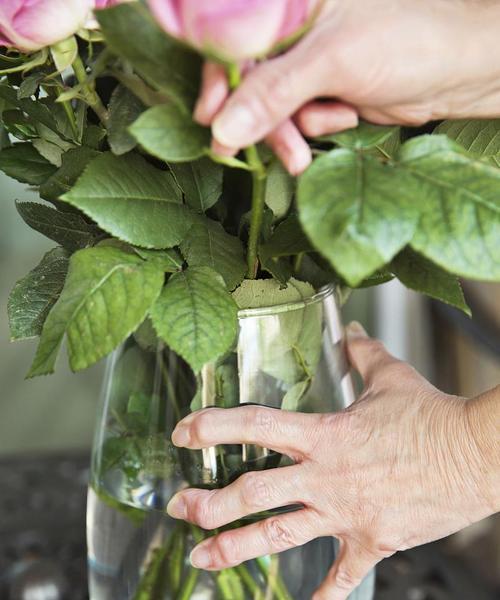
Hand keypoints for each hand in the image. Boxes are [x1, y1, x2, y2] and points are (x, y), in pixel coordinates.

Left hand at [167, 322, 496, 599]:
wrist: (476, 456)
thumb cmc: (433, 417)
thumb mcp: (391, 376)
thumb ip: (362, 353)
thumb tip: (350, 330)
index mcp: (325, 434)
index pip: (255, 426)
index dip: (213, 427)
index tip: (184, 432)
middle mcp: (327, 475)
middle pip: (255, 492)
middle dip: (210, 503)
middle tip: (180, 508)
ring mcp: (346, 513)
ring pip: (281, 536)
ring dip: (238, 548)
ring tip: (203, 558)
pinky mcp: (372, 540)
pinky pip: (343, 577)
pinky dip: (323, 596)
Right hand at [194, 0, 499, 173]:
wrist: (456, 74)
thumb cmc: (404, 42)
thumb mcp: (332, 62)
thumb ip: (274, 92)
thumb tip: (223, 126)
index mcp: (291, 5)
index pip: (234, 38)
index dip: (218, 78)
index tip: (209, 117)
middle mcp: (296, 31)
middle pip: (249, 79)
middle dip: (256, 118)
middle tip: (242, 152)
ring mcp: (309, 63)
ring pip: (273, 106)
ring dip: (287, 132)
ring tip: (302, 154)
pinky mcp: (324, 91)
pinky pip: (299, 117)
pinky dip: (316, 126)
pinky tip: (344, 117)